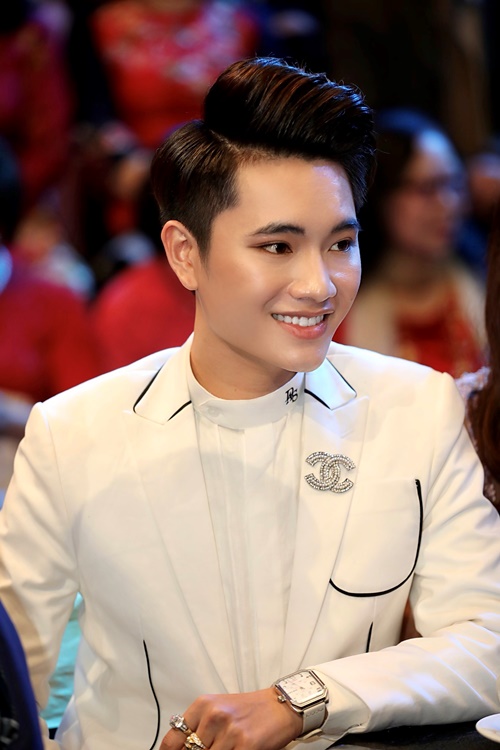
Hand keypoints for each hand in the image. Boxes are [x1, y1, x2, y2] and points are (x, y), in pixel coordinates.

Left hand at [160, 687, 302, 749]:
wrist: (280, 707)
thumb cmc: (250, 710)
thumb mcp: (218, 710)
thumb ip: (199, 728)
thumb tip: (182, 749)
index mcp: (203, 705)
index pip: (172, 739)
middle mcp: (214, 716)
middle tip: (211, 749)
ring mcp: (229, 732)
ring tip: (228, 748)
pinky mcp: (246, 746)